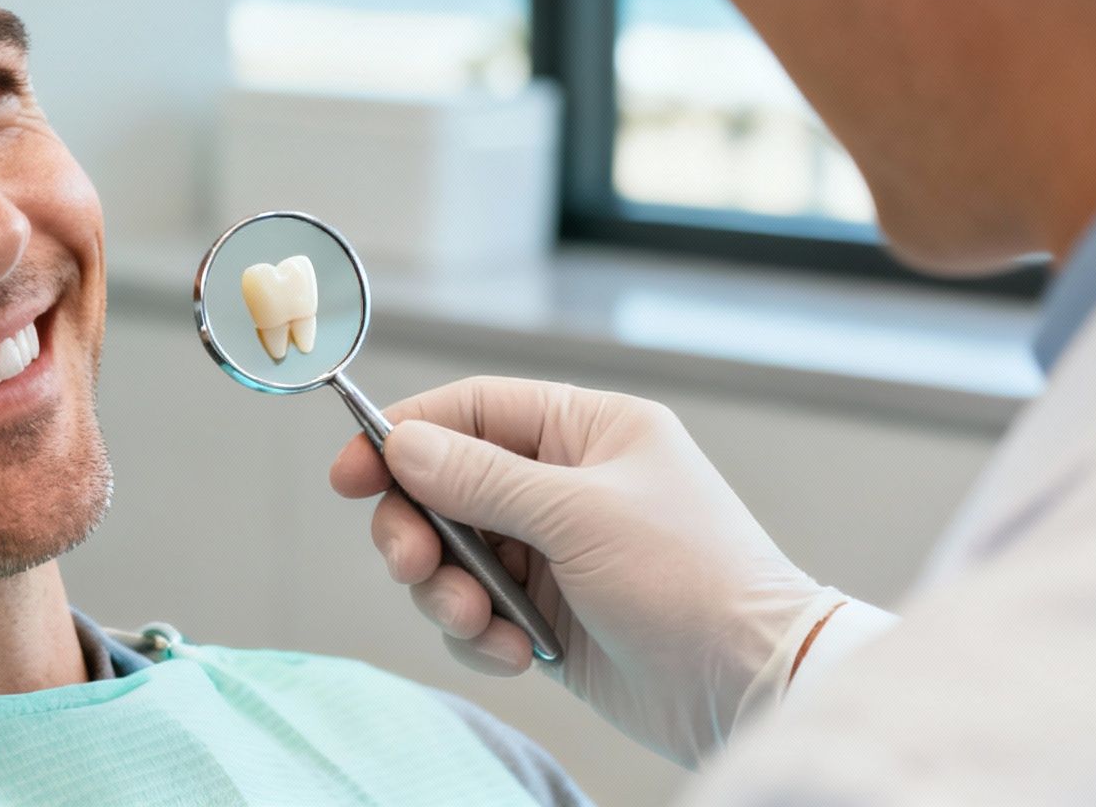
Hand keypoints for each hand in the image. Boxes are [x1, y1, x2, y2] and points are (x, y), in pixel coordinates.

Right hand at [330, 377, 849, 767]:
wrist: (746, 686)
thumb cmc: (690, 580)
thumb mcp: (580, 515)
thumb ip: (482, 478)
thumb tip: (402, 444)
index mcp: (587, 431)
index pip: (472, 410)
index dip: (404, 435)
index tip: (349, 474)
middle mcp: (565, 484)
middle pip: (445, 486)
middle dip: (419, 529)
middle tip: (411, 564)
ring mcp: (554, 551)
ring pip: (452, 555)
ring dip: (448, 591)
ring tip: (477, 622)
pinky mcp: (546, 614)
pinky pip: (475, 611)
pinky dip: (479, 634)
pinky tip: (514, 651)